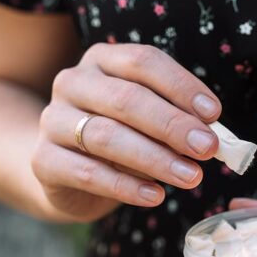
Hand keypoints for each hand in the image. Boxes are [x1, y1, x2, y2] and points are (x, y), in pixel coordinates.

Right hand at [31, 43, 220, 220]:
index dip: (181, 86)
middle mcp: (72, 82)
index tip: (214, 114)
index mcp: (102, 60)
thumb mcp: (147, 122)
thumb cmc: (118, 136)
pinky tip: (156, 196)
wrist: (63, 170)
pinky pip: (88, 173)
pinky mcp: (43, 161)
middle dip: (172, 125)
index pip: (143, 61)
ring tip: (191, 177)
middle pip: (126, 98)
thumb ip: (176, 122)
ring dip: (155, 158)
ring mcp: (53, 120)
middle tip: (207, 149)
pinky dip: (125, 186)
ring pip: (107, 136)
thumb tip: (214, 138)